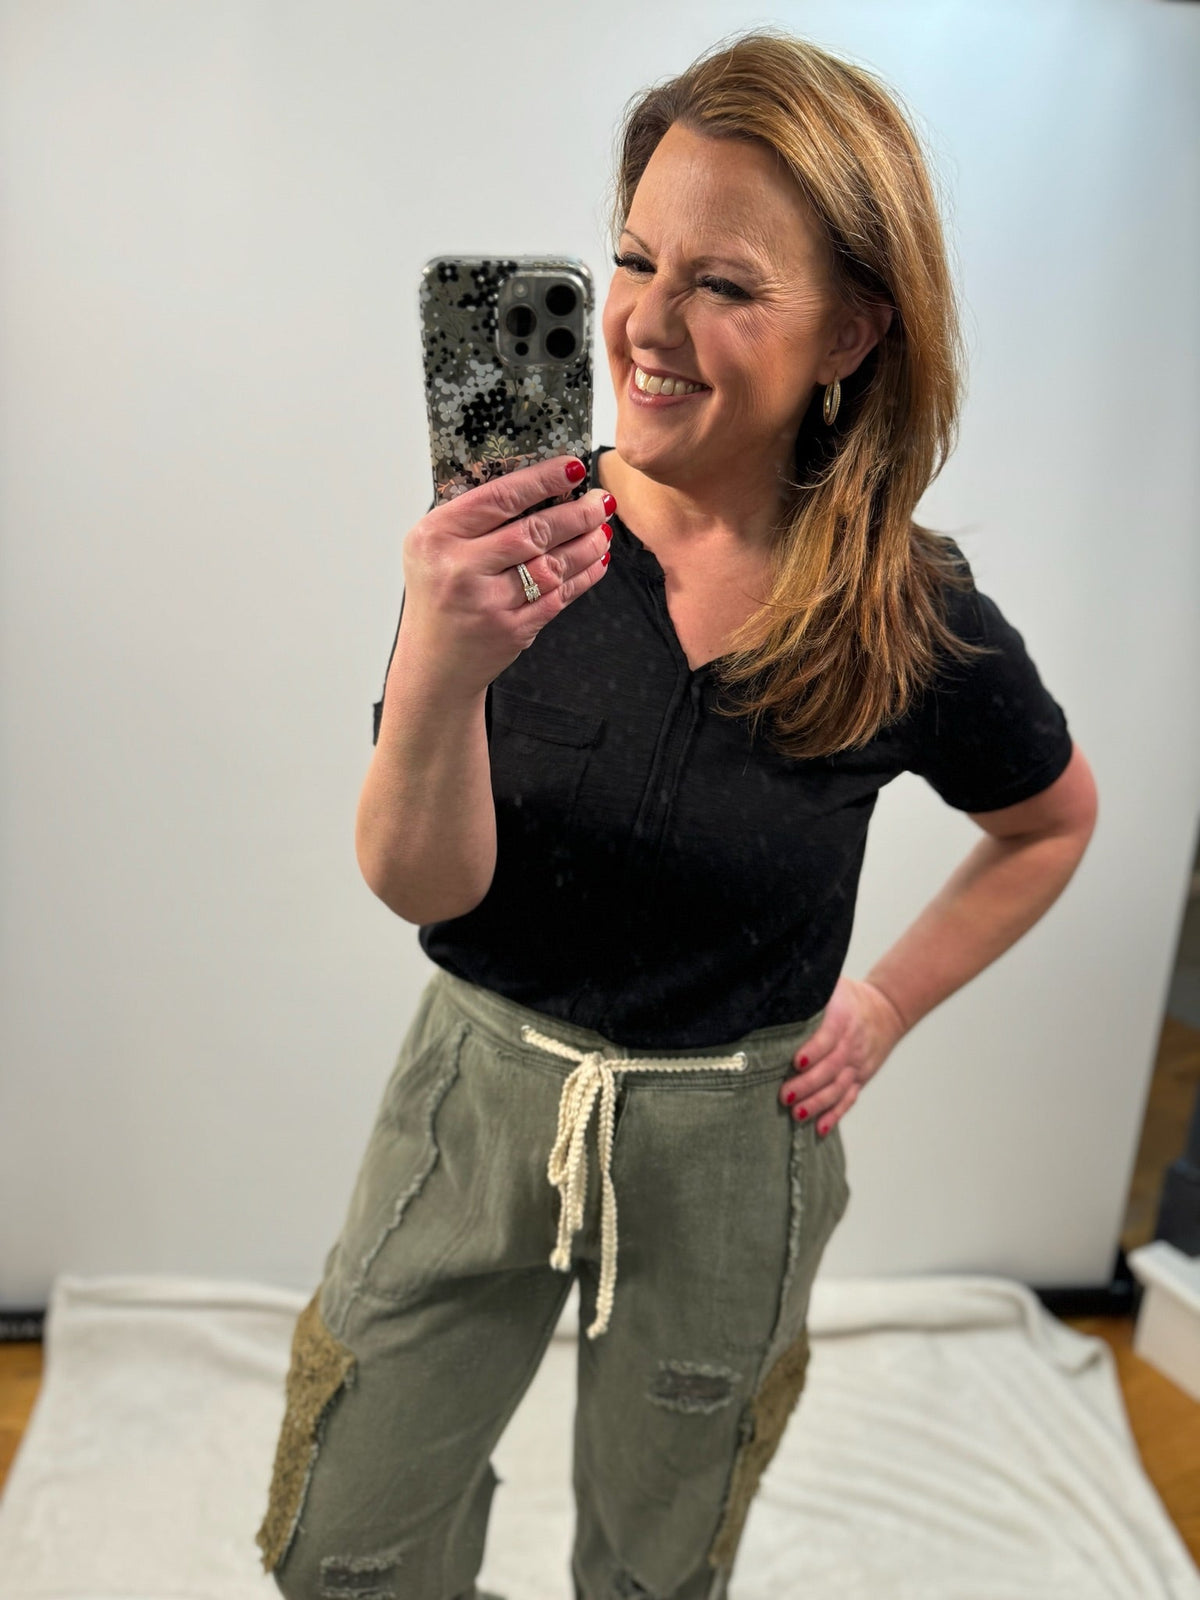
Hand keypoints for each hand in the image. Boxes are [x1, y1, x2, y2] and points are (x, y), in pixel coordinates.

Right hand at [400, 455, 612, 699]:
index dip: (542, 480)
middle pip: (533, 531)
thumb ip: (473, 518)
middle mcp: (458, 569)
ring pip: (552, 564)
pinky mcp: (511, 630)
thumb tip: (539, 483)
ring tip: (603, 528)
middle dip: (578, 513)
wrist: (434, 663)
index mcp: (435, 536)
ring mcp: (486, 603)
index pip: (499, 498)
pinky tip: (597, 560)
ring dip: (587, 544)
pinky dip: (584, 576)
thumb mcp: (434, 548)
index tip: (574, 467)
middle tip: (601, 501)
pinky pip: (558, 596)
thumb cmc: (439, 595)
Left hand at [777, 975, 906, 1135]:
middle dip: (808, 1084)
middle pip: (831, 1068)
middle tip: (785, 1095)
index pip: (829, 1036)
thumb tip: (775, 991)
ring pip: (838, 1088)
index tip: (796, 1062)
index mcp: (843, 1017)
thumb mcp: (831, 985)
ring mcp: (857, 1064)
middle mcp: (852, 1044)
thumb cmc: (848, 996)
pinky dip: (835, 1116)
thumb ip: (808, 990)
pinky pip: (848, 1100)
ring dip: (818, 1104)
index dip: (814, 1050)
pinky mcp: (860, 1078)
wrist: (887, 1010)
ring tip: (797, 1114)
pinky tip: (820, 1129)